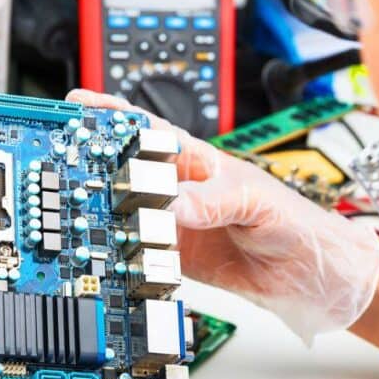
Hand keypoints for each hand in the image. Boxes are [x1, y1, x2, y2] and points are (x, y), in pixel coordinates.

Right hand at [67, 89, 378, 342]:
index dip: (114, 114)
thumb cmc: (295, 222)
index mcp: (201, 162)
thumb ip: (215, 201)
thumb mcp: (256, 201)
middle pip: (129, 171)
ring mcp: (176, 223)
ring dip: (106, 213)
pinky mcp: (177, 257)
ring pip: (129, 212)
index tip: (80, 104)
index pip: (151, 131)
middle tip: (68, 168)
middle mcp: (182, 190)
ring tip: (83, 211)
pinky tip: (111, 250)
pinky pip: (142, 251)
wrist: (309, 274)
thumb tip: (175, 204)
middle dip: (97, 165)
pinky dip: (125, 252)